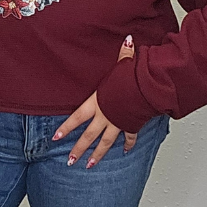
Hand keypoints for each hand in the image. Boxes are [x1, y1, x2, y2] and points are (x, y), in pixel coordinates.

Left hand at [51, 36, 136, 167]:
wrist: (149, 90)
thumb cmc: (134, 78)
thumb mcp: (125, 64)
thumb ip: (124, 54)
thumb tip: (127, 40)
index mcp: (97, 103)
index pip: (77, 117)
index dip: (66, 128)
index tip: (56, 137)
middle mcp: (105, 116)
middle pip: (88, 136)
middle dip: (78, 149)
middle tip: (71, 161)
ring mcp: (118, 123)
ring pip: (105, 143)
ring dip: (97, 155)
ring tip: (89, 165)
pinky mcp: (131, 125)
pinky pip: (128, 138)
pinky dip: (127, 144)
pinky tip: (125, 151)